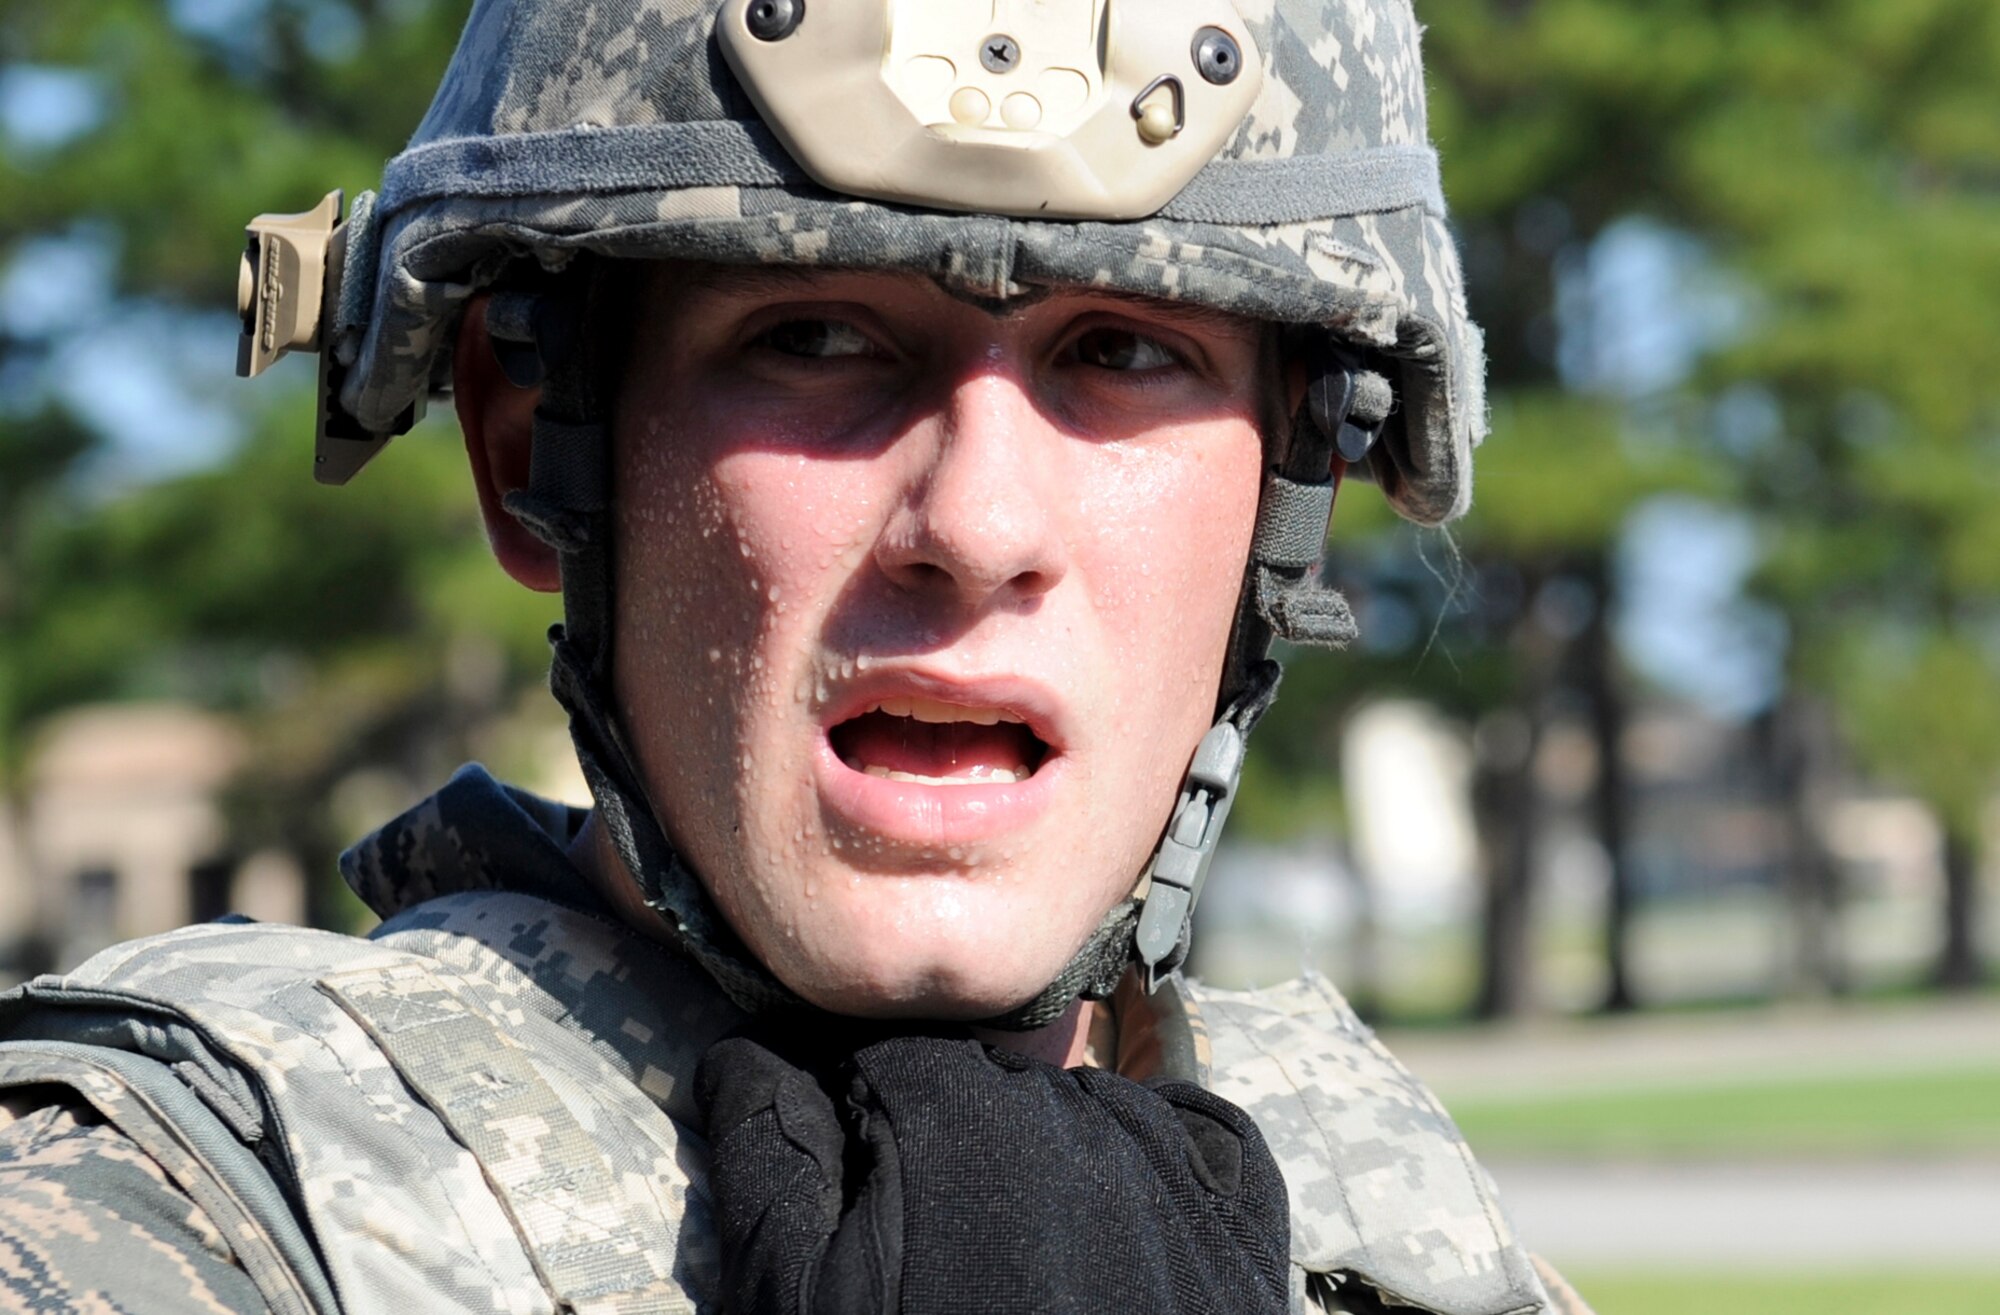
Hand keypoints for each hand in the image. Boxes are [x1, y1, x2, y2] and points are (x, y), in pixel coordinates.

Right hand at [695, 1026, 1290, 1313]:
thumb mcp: (796, 1295)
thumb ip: (767, 1154)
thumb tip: (742, 1051)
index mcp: (960, 1111)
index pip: (891, 1056)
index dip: (858, 1120)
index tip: (854, 1201)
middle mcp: (1078, 1115)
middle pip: (990, 1083)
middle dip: (949, 1142)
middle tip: (934, 1255)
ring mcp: (1172, 1174)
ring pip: (1088, 1109)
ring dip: (1046, 1156)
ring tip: (1017, 1273)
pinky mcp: (1240, 1238)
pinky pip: (1207, 1142)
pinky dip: (1161, 1160)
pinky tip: (1123, 1226)